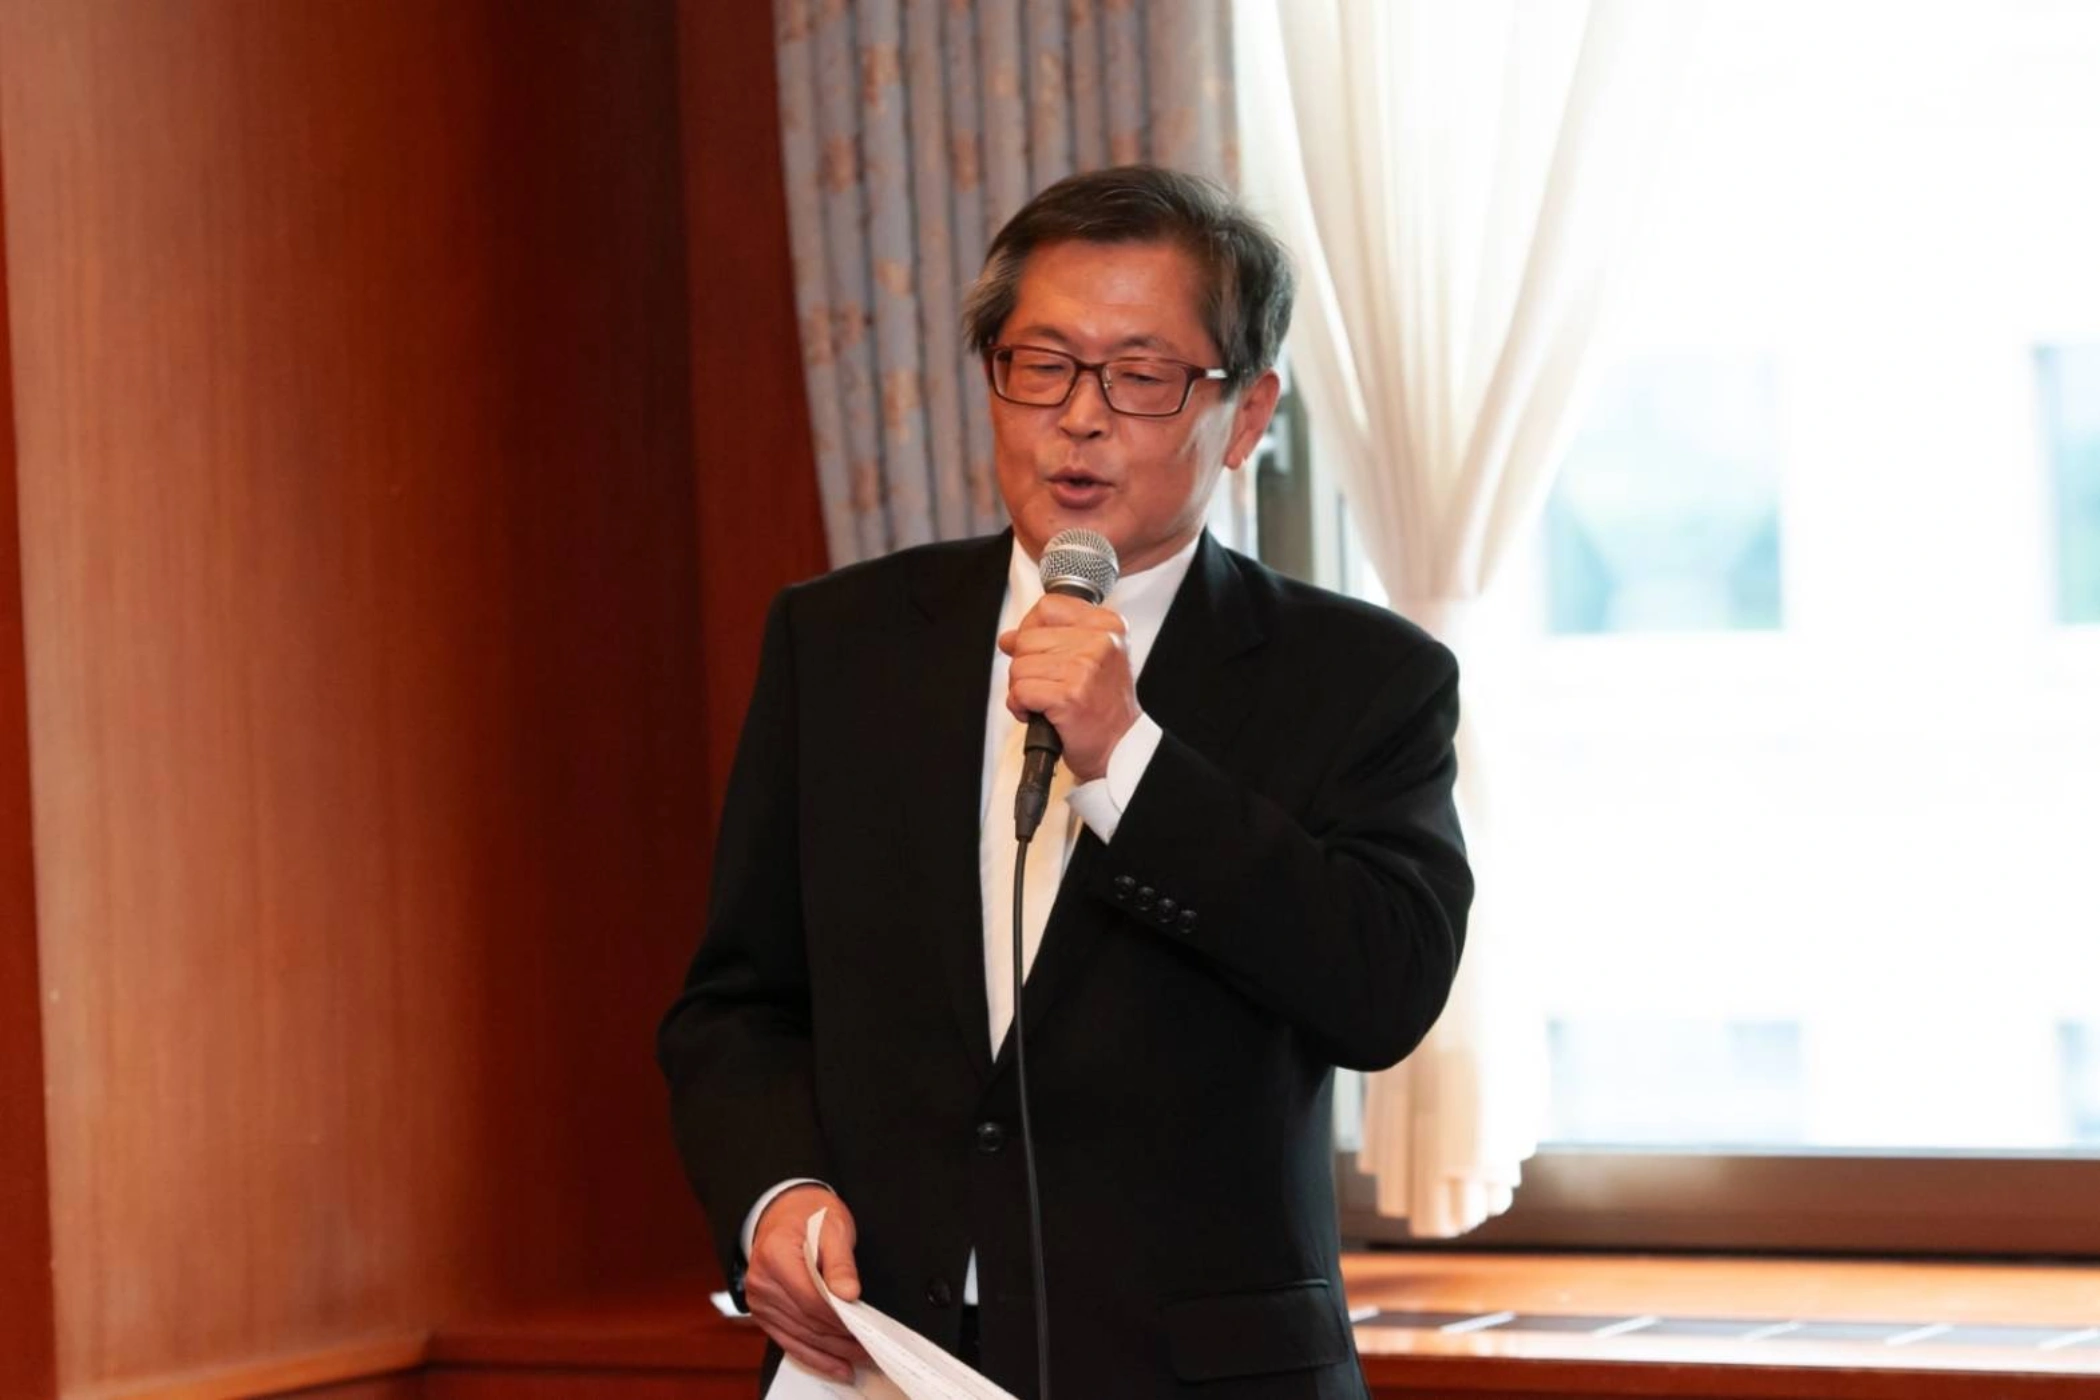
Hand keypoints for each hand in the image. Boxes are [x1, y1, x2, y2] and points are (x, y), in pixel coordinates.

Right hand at [745, 1184, 871, 1382]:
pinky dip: (814, 1356)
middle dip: (840, 1339)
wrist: (783, 1212)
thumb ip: (841, 1261)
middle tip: (870, 1348)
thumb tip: (848, 1293)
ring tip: (859, 1358)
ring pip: (800, 1337)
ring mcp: (759, 1301)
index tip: (864, 1328)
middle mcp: (761, 1281)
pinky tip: (836, 1365)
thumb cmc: (808, 1215)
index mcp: (775, 1255)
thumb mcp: (833, 1226)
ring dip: (831, 1352)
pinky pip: (789, 1341)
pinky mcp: (763, 1313)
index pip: (811, 1298)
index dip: (839, 1318)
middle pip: (806, 1322)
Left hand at [1000, 593, 1140, 781]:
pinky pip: (1019, 691)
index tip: (1041, 651)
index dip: (1032, 629)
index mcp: (1107, 626)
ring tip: (1046, 701)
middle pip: (1028, 638)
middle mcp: (1099, 642)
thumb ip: (1051, 639)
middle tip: (1047, 685)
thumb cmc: (1103, 706)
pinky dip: (1020, 707)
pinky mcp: (1069, 695)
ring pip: (1019, 666)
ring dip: (1022, 689)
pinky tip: (1039, 713)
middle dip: (1026, 666)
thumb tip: (1009, 638)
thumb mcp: (1090, 659)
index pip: (1048, 607)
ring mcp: (1084, 668)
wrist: (1120, 747)